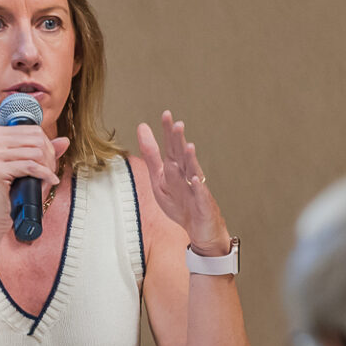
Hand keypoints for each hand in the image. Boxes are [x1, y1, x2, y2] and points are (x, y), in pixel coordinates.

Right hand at [0, 124, 68, 232]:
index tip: (49, 162)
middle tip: (50, 173)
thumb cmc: (6, 192)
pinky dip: (45, 175)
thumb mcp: (25, 166)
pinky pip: (31, 166)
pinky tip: (50, 181)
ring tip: (48, 179)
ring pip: (36, 152)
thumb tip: (64, 140)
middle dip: (50, 157)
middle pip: (36, 140)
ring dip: (48, 167)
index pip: (33, 130)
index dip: (48, 146)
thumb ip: (43, 151)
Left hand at [137, 111, 228, 252]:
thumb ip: (151, 155)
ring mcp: (197, 189)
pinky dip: (198, 187)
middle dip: (179, 141)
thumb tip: (142, 127)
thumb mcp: (159, 180)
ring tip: (187, 146)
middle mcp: (188, 175)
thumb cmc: (180, 203)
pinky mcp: (203, 205)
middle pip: (182, 156)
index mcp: (176, 169)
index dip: (168, 132)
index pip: (171, 147)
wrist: (201, 231)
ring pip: (192, 172)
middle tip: (176, 124)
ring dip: (190, 160)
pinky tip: (195, 179)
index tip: (166, 114)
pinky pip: (200, 195)